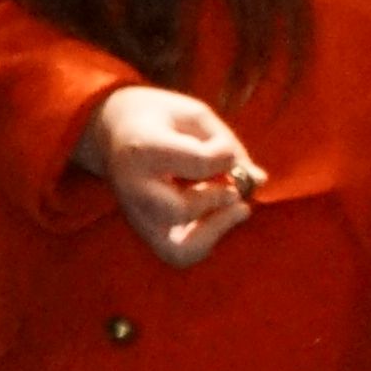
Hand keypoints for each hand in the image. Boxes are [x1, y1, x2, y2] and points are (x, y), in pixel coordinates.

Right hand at [81, 84, 262, 265]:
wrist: (111, 132)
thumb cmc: (160, 118)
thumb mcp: (194, 116)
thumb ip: (227, 145)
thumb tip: (258, 180)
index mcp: (142, 148)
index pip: (197, 162)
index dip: (226, 157)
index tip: (226, 151)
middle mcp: (134, 188)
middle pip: (179, 211)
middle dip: (218, 200)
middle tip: (232, 188)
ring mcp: (137, 216)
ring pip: (178, 249)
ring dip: (216, 231)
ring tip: (237, 209)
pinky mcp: (145, 232)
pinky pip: (179, 254)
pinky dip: (208, 240)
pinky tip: (220, 216)